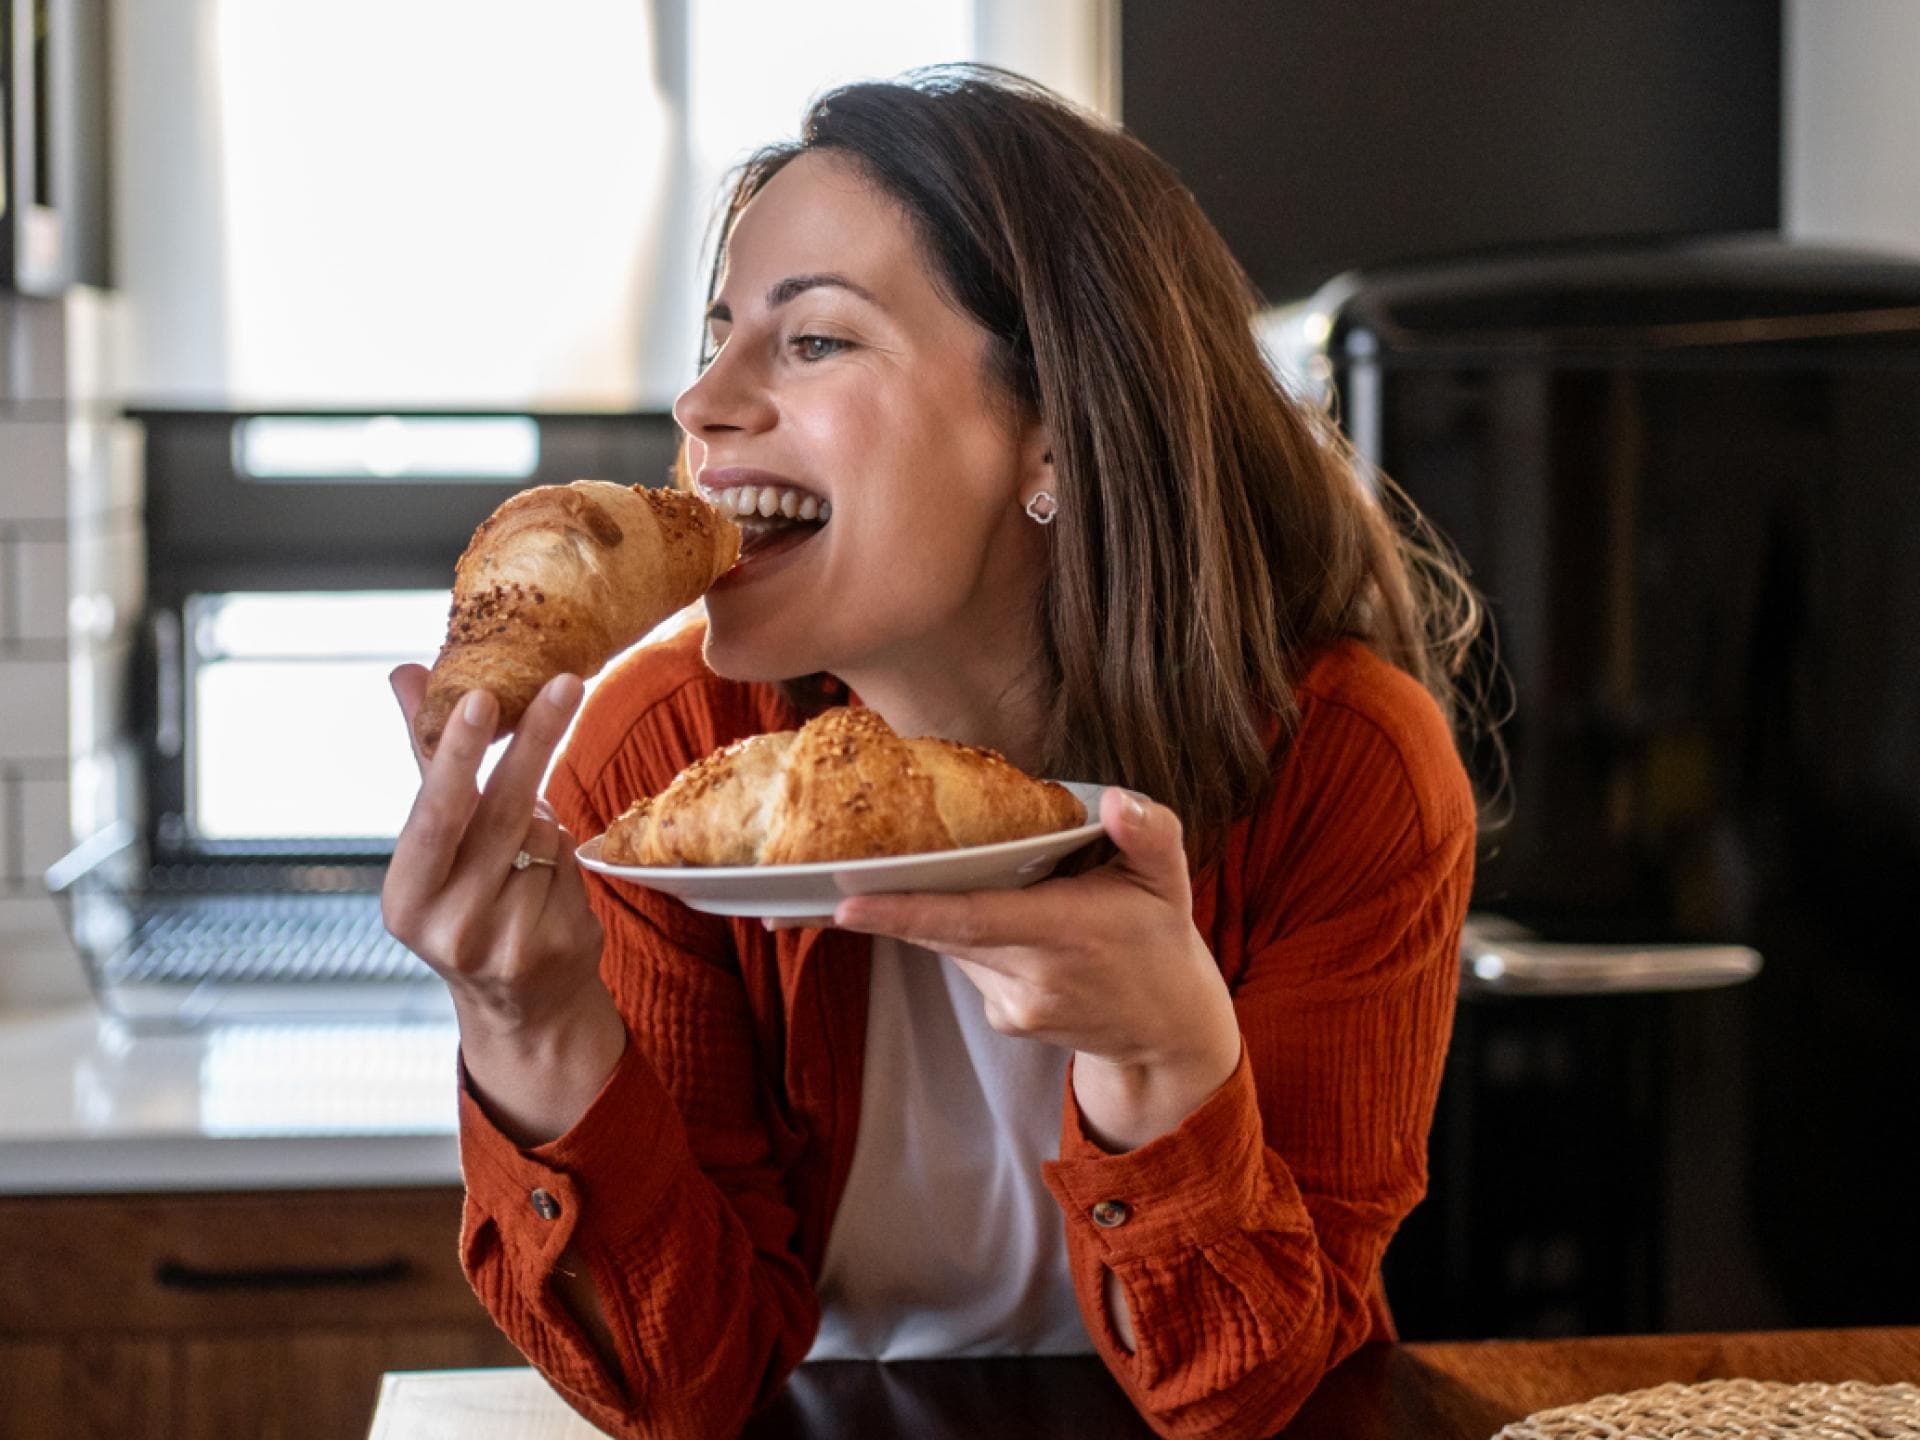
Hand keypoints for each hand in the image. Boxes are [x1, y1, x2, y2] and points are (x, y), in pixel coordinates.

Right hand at [382, 665, 623, 1143]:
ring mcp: (507, 939)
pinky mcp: (558, 944)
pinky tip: (548, 888)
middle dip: (536, 742)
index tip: (483, 697)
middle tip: (567, 682)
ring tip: (523, 851)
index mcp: (405, 896)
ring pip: (546, 834)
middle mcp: (449, 924)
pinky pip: (575, 864)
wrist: (522, 1006)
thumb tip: (405, 672)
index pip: (434, 812)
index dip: (457, 754)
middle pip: (502, 812)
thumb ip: (426, 757)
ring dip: (545, 822)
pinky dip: (567, 857)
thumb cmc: (470, 901)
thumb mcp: (437, 844)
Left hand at [832, 789, 1241, 1151]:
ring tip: (967, 879)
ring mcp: (1017, 1006)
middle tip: (846, 866)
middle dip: (894, 901)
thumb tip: (1116, 797)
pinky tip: (1005, 925)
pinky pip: (969, 964)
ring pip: (953, 946)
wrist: (1167, 1032)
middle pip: (943, 932)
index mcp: (1067, 934)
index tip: (846, 904)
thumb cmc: (1161, 942)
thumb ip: (1150, 834)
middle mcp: (1034, 977)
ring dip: (944, 912)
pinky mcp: (1006, 1020)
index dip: (905, 911)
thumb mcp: (1169, 880)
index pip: (970, 920)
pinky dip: (969, 938)